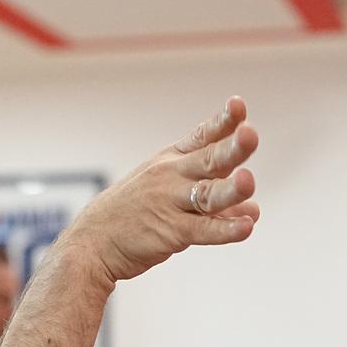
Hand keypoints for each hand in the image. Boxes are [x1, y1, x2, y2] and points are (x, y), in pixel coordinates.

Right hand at [56, 98, 258, 287]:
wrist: (92, 242)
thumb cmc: (133, 214)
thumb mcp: (166, 192)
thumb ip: (214, 199)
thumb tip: (254, 210)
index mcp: (172, 160)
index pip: (203, 135)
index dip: (224, 121)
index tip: (239, 105)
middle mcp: (172, 177)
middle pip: (210, 159)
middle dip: (233, 147)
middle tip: (250, 135)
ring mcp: (171, 203)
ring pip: (209, 194)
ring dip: (231, 189)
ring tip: (249, 182)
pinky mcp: (171, 232)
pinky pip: (203, 230)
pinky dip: (225, 229)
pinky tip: (246, 227)